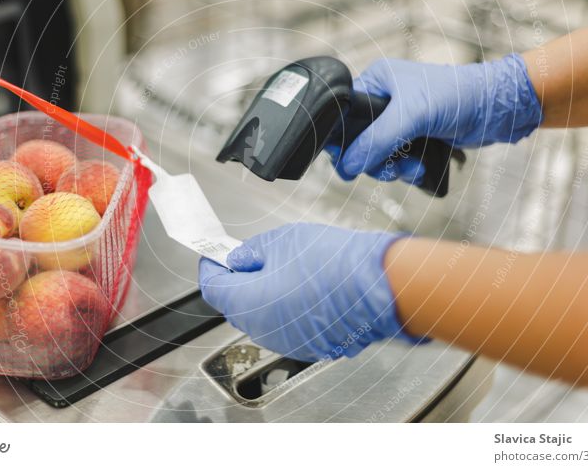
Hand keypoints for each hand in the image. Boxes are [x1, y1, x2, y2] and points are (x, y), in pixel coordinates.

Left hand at [198, 223, 424, 362]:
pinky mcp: (311, 346)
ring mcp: (287, 342)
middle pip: (236, 305)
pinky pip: (288, 326)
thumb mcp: (281, 241)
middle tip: (251, 257)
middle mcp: (262, 331)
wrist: (377, 286)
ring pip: (263, 317)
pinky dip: (288, 308)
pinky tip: (305, 286)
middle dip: (239, 282)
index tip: (214, 255)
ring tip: (285, 268)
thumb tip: (238, 260)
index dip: (210, 268)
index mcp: (246, 304)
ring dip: (264, 295)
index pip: (212, 288)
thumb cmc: (331, 262)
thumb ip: (251, 253)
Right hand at [331, 53, 541, 181]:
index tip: (348, 162)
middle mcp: (386, 100)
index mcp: (377, 81)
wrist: (498, 109)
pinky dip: (406, 170)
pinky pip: (397, 161)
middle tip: (389, 169)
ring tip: (411, 168)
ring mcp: (401, 120)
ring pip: (378, 156)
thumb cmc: (459, 95)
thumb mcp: (411, 115)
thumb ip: (376, 140)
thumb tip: (347, 164)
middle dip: (375, 160)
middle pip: (360, 141)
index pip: (344, 114)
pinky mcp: (416, 137)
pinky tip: (420, 169)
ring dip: (393, 169)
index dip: (344, 140)